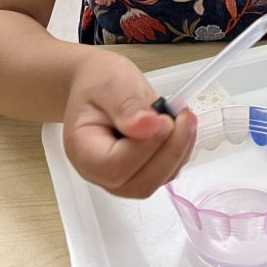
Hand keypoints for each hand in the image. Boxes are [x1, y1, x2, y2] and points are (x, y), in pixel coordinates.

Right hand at [62, 49, 196, 197]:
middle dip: (170, 151)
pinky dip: (182, 150)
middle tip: (183, 117)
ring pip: (159, 180)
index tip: (161, 119)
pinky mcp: (143, 171)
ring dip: (179, 150)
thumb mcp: (111, 83)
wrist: (101, 84)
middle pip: (140, 183)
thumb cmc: (100, 83)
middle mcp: (101, 173)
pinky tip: (180, 126)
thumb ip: (127, 105)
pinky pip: (169, 171)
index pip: (114, 167)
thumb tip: (146, 126)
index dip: (144, 147)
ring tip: (182, 117)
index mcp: (84, 151)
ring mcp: (123, 176)